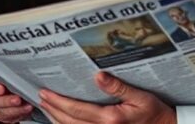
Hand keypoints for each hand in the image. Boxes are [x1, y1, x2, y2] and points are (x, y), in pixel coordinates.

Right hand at [0, 67, 32, 122]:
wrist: (26, 95)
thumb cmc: (19, 78)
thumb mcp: (16, 68)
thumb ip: (13, 65)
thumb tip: (18, 59)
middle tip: (2, 89)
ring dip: (7, 101)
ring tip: (18, 99)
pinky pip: (4, 113)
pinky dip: (16, 110)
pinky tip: (25, 106)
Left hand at [39, 72, 175, 123]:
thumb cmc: (154, 113)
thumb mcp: (140, 96)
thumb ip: (118, 86)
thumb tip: (98, 75)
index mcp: (109, 120)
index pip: (76, 110)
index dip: (57, 101)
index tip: (44, 92)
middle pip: (68, 122)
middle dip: (52, 109)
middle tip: (40, 97)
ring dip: (56, 119)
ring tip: (46, 106)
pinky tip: (62, 118)